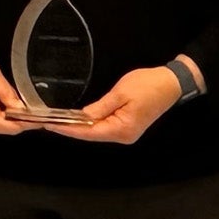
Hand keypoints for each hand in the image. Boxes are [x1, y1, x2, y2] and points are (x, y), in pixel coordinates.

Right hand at [0, 40, 32, 134]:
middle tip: (36, 109)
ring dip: (15, 117)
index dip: (27, 124)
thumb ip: (7, 92)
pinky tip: (9, 104)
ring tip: (22, 104)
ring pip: (4, 126)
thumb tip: (22, 108)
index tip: (41, 120)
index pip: (8, 126)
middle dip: (23, 119)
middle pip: (8, 128)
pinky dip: (6, 116)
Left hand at [45, 66, 181, 144]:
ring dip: (78, 127)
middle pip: (91, 135)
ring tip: (56, 122)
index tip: (49, 126)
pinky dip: (90, 124)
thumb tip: (82, 117)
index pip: (89, 132)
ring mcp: (126, 133)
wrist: (171, 83)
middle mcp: (123, 136)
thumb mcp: (120, 93)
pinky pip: (104, 127)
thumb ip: (99, 108)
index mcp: (122, 129)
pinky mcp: (127, 126)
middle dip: (69, 129)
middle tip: (47, 123)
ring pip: (96, 132)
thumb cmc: (147, 85)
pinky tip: (76, 120)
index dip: (68, 129)